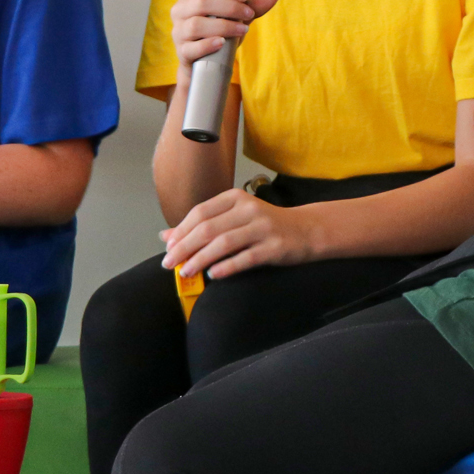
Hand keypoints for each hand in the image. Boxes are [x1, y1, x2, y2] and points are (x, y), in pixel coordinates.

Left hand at [158, 186, 316, 277]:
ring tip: (186, 271)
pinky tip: (212, 275)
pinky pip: (245, 258)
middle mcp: (249, 209)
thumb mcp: (234, 218)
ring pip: (224, 243)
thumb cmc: (265, 225)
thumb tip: (166, 236)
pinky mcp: (274, 247)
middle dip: (185, 247)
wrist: (306, 230)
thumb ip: (203, 225)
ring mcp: (263, 228)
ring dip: (200, 259)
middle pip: (208, 228)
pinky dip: (226, 267)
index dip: (181, 231)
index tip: (168, 247)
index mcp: (236, 198)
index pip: (200, 212)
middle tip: (169, 263)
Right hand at [170, 0, 277, 67]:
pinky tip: (223, 43)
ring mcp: (178, 31)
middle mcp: (180, 10)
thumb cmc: (218, 30)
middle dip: (229, 7)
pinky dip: (209, 44)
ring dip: (224, 26)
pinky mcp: (181, 52)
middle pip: (202, 1)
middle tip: (247, 15)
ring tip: (242, 30)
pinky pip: (192, 47)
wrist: (204, 61)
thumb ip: (252, 6)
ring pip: (197, 24)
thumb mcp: (235, 16)